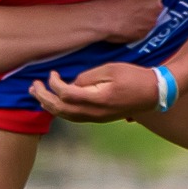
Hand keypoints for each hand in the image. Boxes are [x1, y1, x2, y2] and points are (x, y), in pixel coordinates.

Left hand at [30, 61, 160, 121]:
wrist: (154, 93)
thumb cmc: (133, 77)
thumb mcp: (110, 70)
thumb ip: (88, 77)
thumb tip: (71, 83)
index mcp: (98, 99)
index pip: (66, 95)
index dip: (54, 85)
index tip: (51, 74)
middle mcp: (95, 113)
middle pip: (61, 109)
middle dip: (44, 98)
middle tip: (33, 87)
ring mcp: (97, 118)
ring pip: (66, 116)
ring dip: (49, 105)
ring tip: (37, 95)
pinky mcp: (99, 118)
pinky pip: (74, 117)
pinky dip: (60, 110)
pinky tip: (54, 103)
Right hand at [89, 0, 163, 44]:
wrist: (104, 19)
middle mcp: (156, 8)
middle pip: (155, 5)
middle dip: (146, 5)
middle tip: (131, 5)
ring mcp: (150, 22)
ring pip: (149, 18)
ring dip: (142, 17)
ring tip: (127, 16)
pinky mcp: (143, 34)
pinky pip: (142, 29)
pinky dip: (137, 27)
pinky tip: (125, 25)